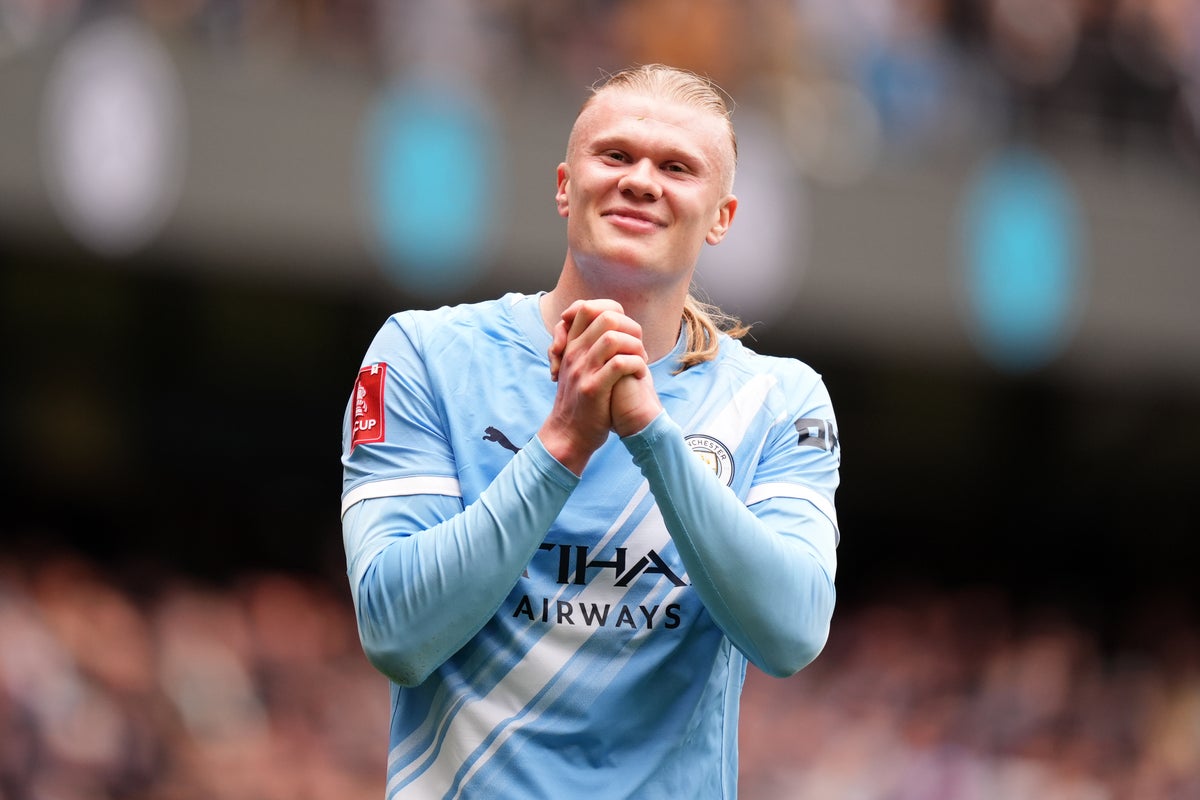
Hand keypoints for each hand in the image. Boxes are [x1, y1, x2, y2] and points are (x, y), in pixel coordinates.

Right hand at [539, 299, 648, 473]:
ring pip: (613, 338)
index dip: (611, 311)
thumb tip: (613, 329)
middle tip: (638, 348)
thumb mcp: (578, 369)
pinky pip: (620, 364)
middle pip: (605, 317)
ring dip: (635, 347)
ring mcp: (582, 370)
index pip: (588, 307)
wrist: (568, 435)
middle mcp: (574, 353)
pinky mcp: (592, 388)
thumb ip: (590, 348)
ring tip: (641, 362)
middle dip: (631, 329)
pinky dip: (637, 365)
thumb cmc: (581, 402)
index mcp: (571, 346)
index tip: (625, 331)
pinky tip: (640, 376)